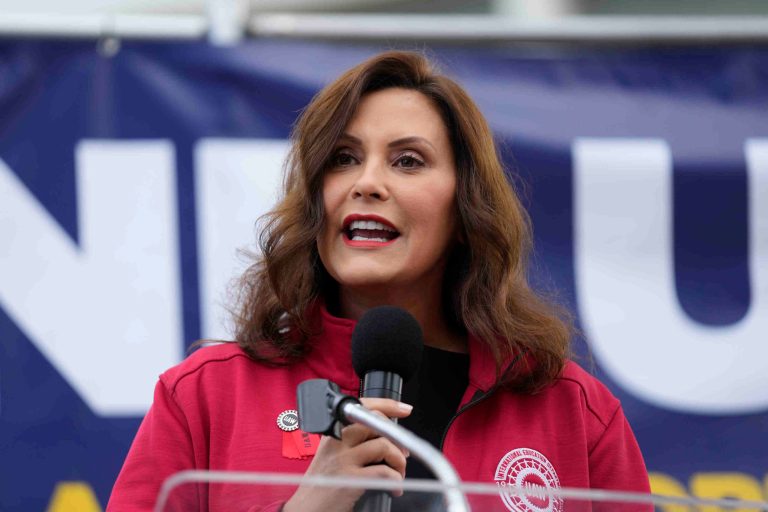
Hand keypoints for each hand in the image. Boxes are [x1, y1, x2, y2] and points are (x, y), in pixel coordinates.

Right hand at [282, 398, 412, 511]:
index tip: (403, 408)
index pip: (361, 407)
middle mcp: (336, 442)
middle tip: (403, 451)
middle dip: (398, 437)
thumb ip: (352, 442)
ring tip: (399, 472)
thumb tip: (385, 436)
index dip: (387, 405)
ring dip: (399, 460)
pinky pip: (384, 472)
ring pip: (383, 445)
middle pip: (375, 423)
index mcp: (332, 433)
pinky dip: (395, 480)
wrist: (306, 510)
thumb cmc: (320, 486)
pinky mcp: (350, 480)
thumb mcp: (331, 456)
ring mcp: (342, 460)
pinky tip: (394, 488)